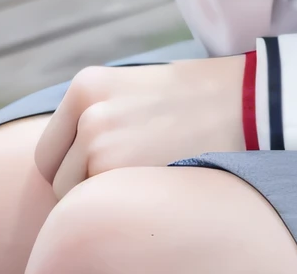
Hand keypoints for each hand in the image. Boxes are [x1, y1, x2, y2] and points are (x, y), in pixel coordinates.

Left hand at [35, 59, 245, 198]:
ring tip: (145, 179)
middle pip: (56, 177)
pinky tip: (150, 191)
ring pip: (75, 200)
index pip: (49, 149)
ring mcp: (99, 144)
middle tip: (125, 178)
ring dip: (102, 199)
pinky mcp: (117, 174)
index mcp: (87, 85)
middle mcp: (86, 113)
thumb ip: (98, 114)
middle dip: (81, 185)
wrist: (246, 102)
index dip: (71, 166)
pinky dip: (119, 211)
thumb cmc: (197, 98)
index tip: (99, 169)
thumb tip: (73, 154)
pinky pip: (99, 211)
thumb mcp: (135, 88)